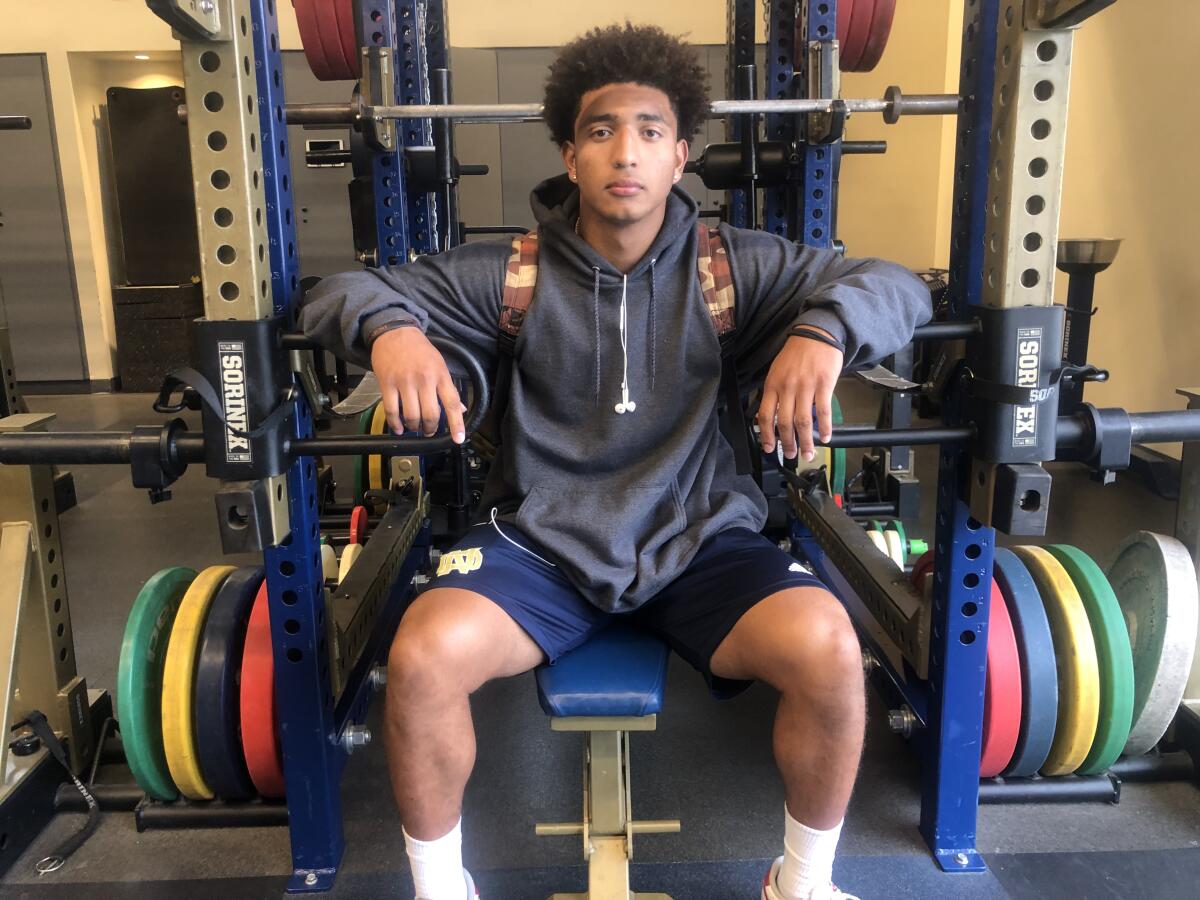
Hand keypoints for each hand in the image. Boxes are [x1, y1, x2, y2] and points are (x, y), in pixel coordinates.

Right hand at [370, 327, 466, 442]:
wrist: (394, 331)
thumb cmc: (420, 349)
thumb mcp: (440, 364)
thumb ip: (448, 387)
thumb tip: (460, 409)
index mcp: (440, 375)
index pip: (452, 403)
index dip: (456, 423)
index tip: (458, 439)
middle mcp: (424, 379)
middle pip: (431, 414)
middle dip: (430, 428)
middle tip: (429, 431)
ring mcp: (405, 382)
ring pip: (411, 415)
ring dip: (414, 427)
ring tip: (414, 427)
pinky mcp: (387, 383)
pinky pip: (391, 410)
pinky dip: (395, 424)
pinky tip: (398, 428)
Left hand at [755, 329, 843, 460]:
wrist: (816, 334)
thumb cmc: (797, 353)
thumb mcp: (777, 370)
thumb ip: (774, 393)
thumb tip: (768, 415)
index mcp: (773, 384)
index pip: (766, 415)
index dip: (766, 435)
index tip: (769, 448)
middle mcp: (787, 387)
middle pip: (785, 422)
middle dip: (787, 443)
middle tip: (791, 455)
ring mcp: (806, 386)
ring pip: (803, 421)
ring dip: (806, 441)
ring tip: (809, 453)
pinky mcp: (824, 384)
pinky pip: (823, 411)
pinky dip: (825, 427)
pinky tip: (826, 437)